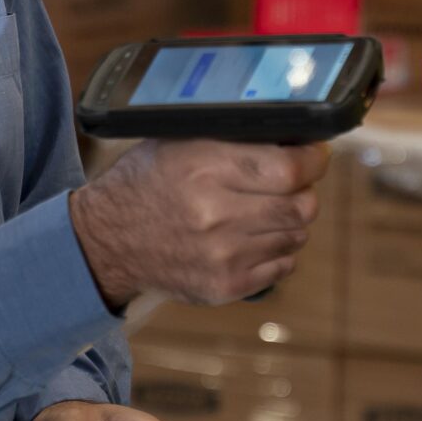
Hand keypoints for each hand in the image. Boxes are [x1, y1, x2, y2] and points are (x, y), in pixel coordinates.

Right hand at [68, 140, 329, 308]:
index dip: (313, 160)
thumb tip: (293, 133)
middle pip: (302, 206)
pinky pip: (283, 267)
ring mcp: (223, 256)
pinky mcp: (225, 286)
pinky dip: (277, 250)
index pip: (291, 169)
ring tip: (264, 210)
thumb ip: (234, 136)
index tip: (314, 155)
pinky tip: (253, 237)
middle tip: (292, 183)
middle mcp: (217, 215)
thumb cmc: (147, 182)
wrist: (107, 241)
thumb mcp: (180, 141)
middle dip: (304, 190)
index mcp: (206, 170)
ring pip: (297, 236)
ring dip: (289, 221)